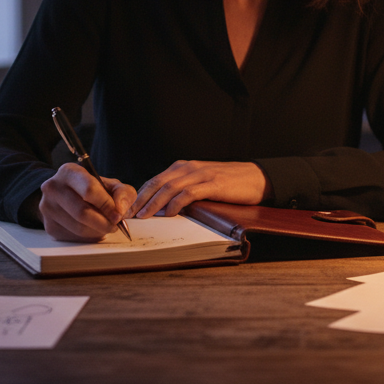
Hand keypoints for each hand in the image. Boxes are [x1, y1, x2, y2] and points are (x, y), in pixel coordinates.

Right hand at [36, 163, 136, 241]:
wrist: (67, 195)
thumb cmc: (92, 189)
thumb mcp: (111, 184)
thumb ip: (123, 193)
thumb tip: (120, 210)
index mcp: (69, 172)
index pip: (89, 190)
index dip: (107, 205)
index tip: (118, 215)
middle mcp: (53, 188)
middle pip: (82, 212)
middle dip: (103, 222)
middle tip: (114, 226)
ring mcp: (47, 208)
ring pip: (78, 228)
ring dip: (97, 231)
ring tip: (105, 227)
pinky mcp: (48, 226)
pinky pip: (73, 237)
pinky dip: (88, 237)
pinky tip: (93, 230)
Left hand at [132, 160, 271, 217]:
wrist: (255, 177)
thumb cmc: (228, 183)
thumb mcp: (201, 183)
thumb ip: (183, 190)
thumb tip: (163, 207)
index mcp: (183, 167)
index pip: (155, 180)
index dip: (139, 195)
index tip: (128, 210)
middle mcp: (189, 168)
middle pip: (157, 183)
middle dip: (141, 200)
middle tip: (129, 215)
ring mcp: (201, 175)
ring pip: (170, 187)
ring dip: (154, 203)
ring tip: (144, 216)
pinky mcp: (213, 184)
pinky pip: (189, 193)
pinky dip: (177, 203)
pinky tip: (170, 213)